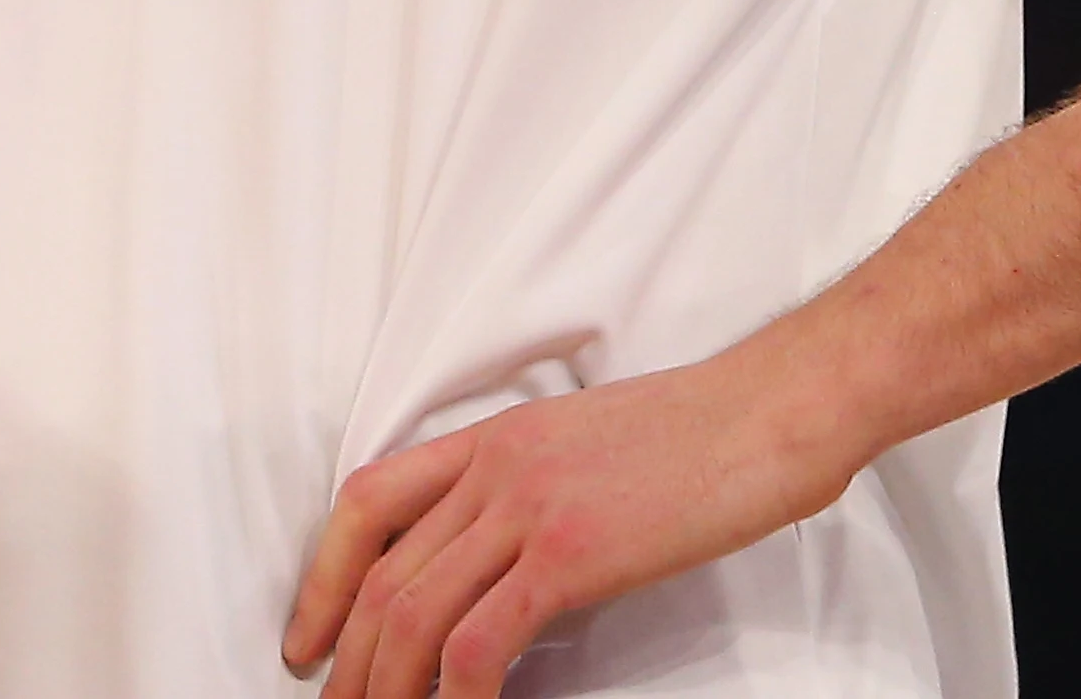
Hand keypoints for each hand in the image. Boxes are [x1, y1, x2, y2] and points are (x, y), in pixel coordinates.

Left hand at [280, 351, 860, 698]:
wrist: (770, 411)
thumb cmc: (700, 434)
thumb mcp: (581, 444)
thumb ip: (526, 494)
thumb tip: (500, 568)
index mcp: (490, 441)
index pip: (367, 501)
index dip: (324, 576)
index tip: (309, 635)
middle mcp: (492, 469)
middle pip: (383, 572)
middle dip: (348, 654)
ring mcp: (526, 510)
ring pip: (415, 611)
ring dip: (386, 684)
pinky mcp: (570, 555)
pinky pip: (483, 639)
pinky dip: (456, 693)